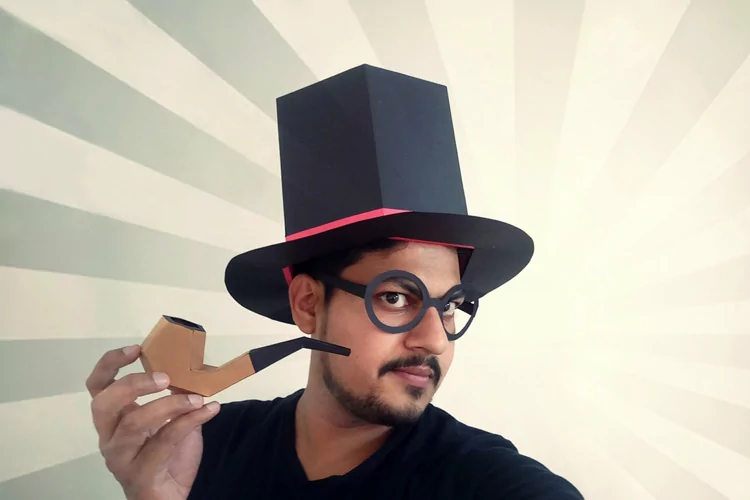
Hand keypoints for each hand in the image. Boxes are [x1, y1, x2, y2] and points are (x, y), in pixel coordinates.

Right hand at [86, 344, 219, 499]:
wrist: (171, 495)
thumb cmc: (168, 455)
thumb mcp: (172, 418)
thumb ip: (174, 395)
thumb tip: (188, 368)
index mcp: (113, 418)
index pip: (97, 386)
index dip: (110, 364)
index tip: (136, 349)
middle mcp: (109, 436)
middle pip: (105, 403)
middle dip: (134, 384)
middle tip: (165, 377)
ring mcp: (121, 457)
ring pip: (134, 424)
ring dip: (170, 405)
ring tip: (197, 398)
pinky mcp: (139, 473)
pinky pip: (162, 442)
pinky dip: (189, 422)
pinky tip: (209, 410)